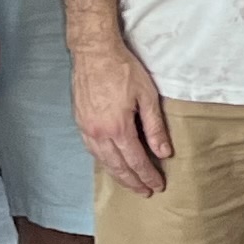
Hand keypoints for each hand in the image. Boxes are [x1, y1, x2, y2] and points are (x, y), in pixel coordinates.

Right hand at [69, 37, 175, 200]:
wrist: (94, 52)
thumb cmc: (123, 69)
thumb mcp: (147, 96)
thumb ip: (155, 127)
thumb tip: (164, 152)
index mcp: (117, 128)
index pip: (136, 160)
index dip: (148, 175)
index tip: (158, 185)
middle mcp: (99, 133)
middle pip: (118, 167)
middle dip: (133, 181)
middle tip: (145, 192)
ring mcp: (86, 129)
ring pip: (103, 161)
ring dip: (118, 175)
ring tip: (131, 183)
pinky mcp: (79, 122)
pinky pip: (92, 150)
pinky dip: (104, 161)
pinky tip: (111, 164)